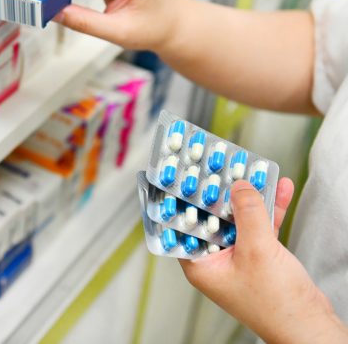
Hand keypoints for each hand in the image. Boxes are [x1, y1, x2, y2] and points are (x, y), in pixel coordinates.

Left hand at [181, 179, 347, 343]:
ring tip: (251, 168)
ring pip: (238, 219)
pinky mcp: (260, 257)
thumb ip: (247, 215)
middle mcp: (214, 260)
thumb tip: (238, 185)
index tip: (183, 175)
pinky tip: (279, 188)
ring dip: (248, 196)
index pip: (182, 226)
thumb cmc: (276, 303)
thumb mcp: (258, 250)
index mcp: (200, 264)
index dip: (183, 199)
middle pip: (211, 218)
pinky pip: (259, 227)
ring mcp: (237, 258)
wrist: (310, 326)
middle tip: (219, 165)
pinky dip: (269, 209)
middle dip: (219, 192)